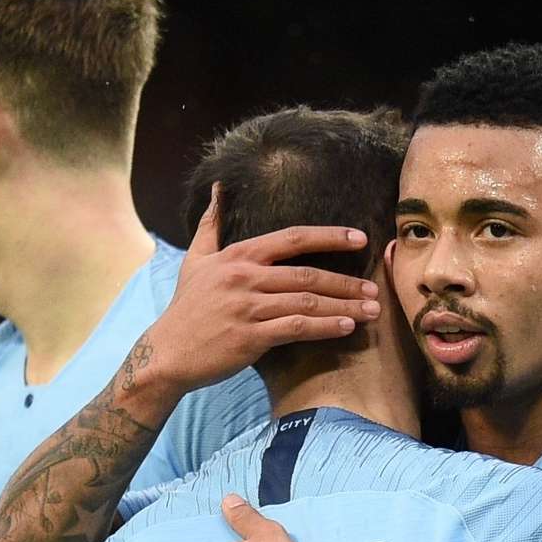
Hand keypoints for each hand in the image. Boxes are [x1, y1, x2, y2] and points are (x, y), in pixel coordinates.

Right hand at [144, 185, 381, 393]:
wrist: (166, 353)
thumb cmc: (187, 307)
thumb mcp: (195, 260)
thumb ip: (211, 224)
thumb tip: (219, 188)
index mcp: (238, 256)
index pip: (293, 238)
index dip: (330, 236)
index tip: (361, 239)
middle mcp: (245, 277)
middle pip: (308, 275)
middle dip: (346, 282)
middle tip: (374, 289)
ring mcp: (247, 307)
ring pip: (307, 303)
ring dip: (344, 307)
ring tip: (371, 311)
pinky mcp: (250, 336)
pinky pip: (296, 328)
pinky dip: (324, 328)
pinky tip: (346, 329)